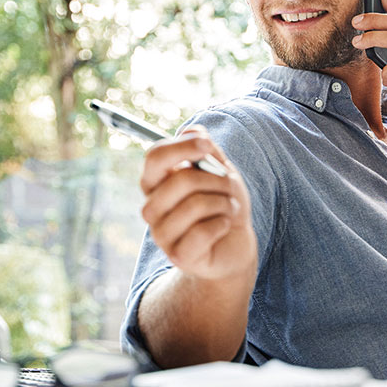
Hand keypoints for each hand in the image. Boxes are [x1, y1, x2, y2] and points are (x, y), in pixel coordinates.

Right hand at [139, 126, 256, 281]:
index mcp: (157, 183)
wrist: (234, 244)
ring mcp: (161, 234)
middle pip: (180, 180)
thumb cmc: (222, 204)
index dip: (181, 147)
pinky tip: (225, 226)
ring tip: (229, 208)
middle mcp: (152, 208)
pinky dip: (222, 224)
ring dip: (223, 202)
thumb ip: (207, 150)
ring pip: (194, 205)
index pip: (155, 157)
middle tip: (230, 186)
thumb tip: (191, 130)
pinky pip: (201, 232)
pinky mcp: (177, 256)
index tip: (207, 146)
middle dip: (216, 179)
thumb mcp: (220, 171)